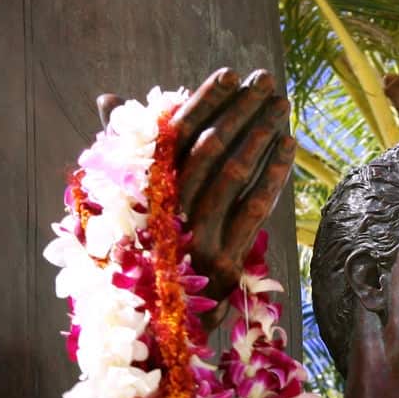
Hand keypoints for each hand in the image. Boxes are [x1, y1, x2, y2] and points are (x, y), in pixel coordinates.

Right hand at [95, 68, 297, 300]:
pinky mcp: (225, 261)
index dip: (204, 101)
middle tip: (265, 79)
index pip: (176, 134)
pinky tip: (288, 145)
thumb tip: (109, 98)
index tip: (229, 73)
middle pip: (211, 148)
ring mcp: (198, 237)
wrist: (155, 324)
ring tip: (282, 103)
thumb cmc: (142, 251)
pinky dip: (274, 174)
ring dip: (262, 134)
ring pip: (235, 174)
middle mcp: (167, 212)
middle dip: (241, 109)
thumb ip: (122, 146)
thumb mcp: (126, 198)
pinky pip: (255, 208)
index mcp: (143, 191)